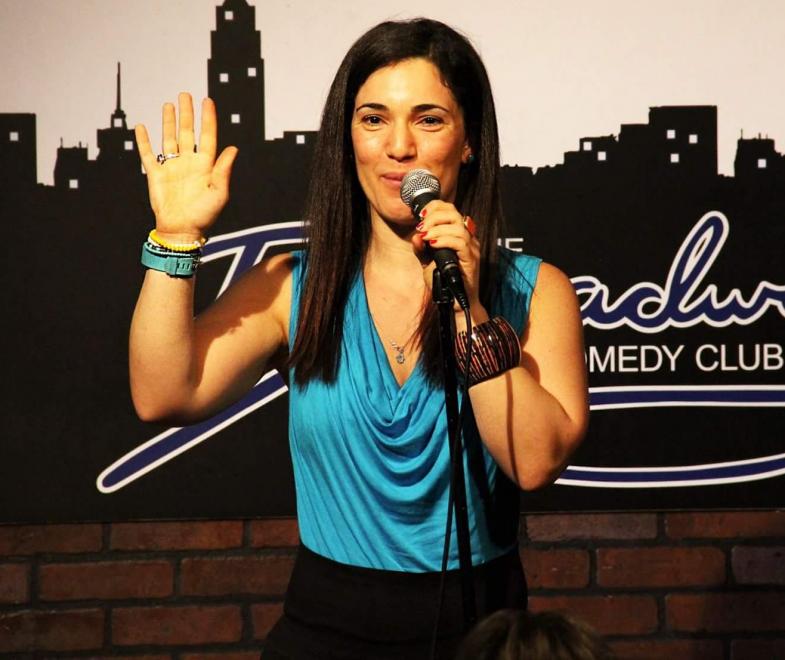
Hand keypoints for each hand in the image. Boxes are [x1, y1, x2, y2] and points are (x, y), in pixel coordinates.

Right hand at [135, 92, 237, 238]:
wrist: (182, 231)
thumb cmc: (204, 215)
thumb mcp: (219, 193)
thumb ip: (223, 170)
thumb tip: (233, 148)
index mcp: (205, 166)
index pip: (207, 137)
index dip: (208, 119)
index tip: (207, 102)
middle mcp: (188, 163)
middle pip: (187, 132)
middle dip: (187, 114)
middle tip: (186, 95)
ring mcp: (172, 167)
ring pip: (169, 139)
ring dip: (168, 122)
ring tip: (169, 105)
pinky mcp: (156, 175)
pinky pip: (148, 154)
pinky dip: (143, 141)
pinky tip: (142, 127)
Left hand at [411, 200, 483, 316]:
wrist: (455, 302)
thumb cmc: (444, 282)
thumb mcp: (427, 262)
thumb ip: (421, 249)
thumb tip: (416, 235)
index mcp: (458, 235)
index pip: (450, 210)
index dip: (435, 207)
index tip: (420, 215)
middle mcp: (468, 238)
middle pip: (454, 214)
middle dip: (434, 216)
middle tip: (421, 227)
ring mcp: (472, 248)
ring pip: (458, 227)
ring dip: (437, 229)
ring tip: (425, 237)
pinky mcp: (471, 260)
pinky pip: (461, 243)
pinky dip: (445, 240)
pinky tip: (433, 244)